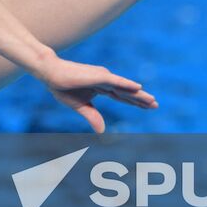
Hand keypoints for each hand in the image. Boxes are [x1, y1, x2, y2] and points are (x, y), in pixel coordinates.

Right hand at [34, 54, 157, 133]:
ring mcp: (103, 77)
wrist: (50, 74)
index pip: (122, 97)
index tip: (148, 107)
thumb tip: (102, 132)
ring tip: (152, 100)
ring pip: (125, 88)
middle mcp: (105, 81)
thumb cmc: (62, 87)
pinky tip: (138, 87)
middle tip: (156, 105)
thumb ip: (93, 117)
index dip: (134, 102)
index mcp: (101, 87)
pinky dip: (127, 85)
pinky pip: (116, 82)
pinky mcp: (98, 76)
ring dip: (139, 94)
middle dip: (141, 99)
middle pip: (127, 92)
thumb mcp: (80, 107)